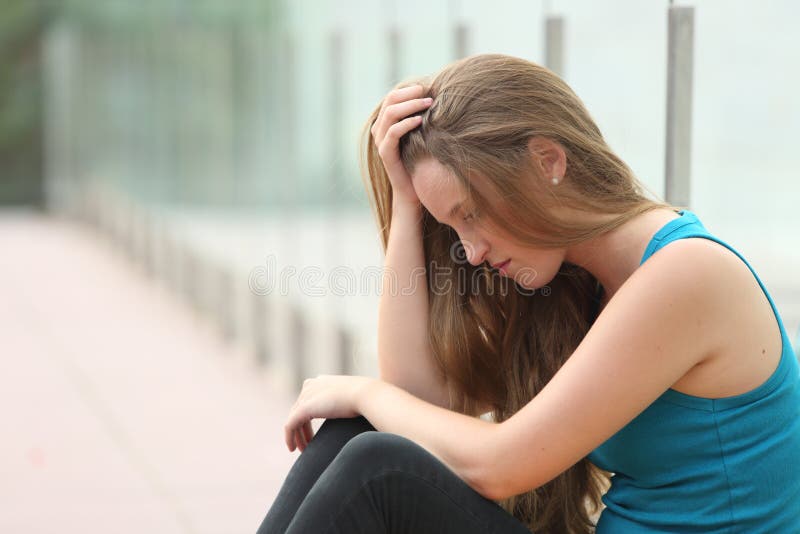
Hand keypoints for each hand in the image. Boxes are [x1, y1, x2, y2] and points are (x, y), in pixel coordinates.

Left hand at [284, 375, 376, 452]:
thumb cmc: (368, 398)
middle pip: (299, 411)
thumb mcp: (355, 398)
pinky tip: (293, 448)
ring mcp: (306, 396)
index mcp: (321, 382)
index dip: (308, 418)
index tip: (313, 433)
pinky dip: (289, 438)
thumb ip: (348, 403)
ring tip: (302, 450)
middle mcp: (311, 386)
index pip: (308, 401)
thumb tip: (355, 413)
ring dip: (297, 436)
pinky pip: (290, 425)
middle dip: (302, 429)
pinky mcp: (304, 408)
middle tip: (307, 446)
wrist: (367, 395)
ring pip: (293, 420)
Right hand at [370, 85, 433, 205]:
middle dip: (410, 93)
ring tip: (429, 103)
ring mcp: (381, 142)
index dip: (409, 89)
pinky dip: (406, 123)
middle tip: (429, 92)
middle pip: (390, 101)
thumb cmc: (422, 161)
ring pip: (390, 113)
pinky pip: (392, 132)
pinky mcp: (385, 154)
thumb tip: (437, 96)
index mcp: (386, 123)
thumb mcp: (423, 135)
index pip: (393, 96)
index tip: (428, 86)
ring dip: (410, 105)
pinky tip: (421, 120)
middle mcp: (380, 130)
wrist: (413, 191)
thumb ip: (422, 117)